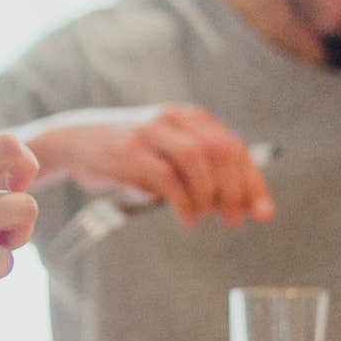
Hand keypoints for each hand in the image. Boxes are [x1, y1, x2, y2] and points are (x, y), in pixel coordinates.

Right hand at [32, 105, 273, 226]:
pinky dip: (183, 202)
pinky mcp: (130, 151)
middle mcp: (175, 119)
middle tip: (233, 220)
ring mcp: (151, 132)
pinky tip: (187, 219)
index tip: (263, 214)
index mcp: (191, 119)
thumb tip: (242, 205)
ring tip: (206, 217)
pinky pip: (167, 177)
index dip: (254, 183)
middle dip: (236, 191)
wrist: (77, 141)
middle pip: (222, 152)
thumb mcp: (169, 155)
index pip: (234, 149)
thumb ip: (201, 172)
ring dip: (209, 195)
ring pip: (198, 159)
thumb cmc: (130, 155)